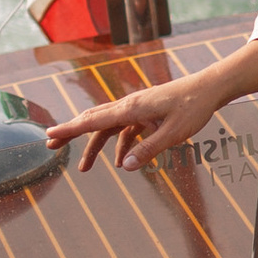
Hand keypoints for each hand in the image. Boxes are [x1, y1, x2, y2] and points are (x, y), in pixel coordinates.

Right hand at [45, 68, 230, 175]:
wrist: (208, 89)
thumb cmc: (193, 109)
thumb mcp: (173, 134)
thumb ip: (149, 150)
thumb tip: (125, 167)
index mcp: (131, 108)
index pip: (93, 121)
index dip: (69, 130)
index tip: (49, 135)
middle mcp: (129, 106)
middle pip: (93, 121)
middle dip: (72, 134)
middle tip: (50, 146)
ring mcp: (137, 109)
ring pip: (108, 127)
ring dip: (95, 146)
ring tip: (84, 168)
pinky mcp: (147, 113)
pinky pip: (126, 130)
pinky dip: (121, 145)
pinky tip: (123, 162)